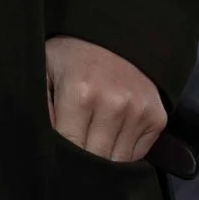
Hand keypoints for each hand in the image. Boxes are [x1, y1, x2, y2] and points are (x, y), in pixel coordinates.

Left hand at [45, 35, 165, 162]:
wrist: (116, 36)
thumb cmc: (71, 58)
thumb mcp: (43, 71)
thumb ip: (41, 107)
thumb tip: (46, 144)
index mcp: (81, 93)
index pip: (71, 146)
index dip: (61, 156)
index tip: (55, 156)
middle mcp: (114, 104)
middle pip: (97, 159)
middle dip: (81, 162)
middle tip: (72, 154)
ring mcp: (139, 112)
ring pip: (118, 162)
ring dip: (104, 159)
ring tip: (91, 141)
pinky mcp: (157, 118)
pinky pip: (137, 154)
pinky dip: (122, 152)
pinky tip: (111, 135)